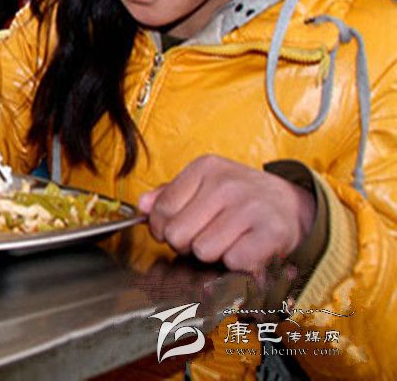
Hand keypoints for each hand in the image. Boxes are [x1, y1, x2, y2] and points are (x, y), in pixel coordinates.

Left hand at [138, 155, 315, 274]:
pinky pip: (234, 261)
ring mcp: (249, 206)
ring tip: (228, 241)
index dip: (162, 228)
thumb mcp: (205, 185)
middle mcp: (226, 184)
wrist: (291, 205)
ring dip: (214, 255)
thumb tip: (142, 206)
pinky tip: (245, 249)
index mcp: (205, 168)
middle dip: (186, 244)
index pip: (162, 210)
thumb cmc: (240, 198)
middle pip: (178, 234)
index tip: (175, 230)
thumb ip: (169, 195)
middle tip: (205, 237)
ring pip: (203, 251)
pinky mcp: (271, 232)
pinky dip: (238, 264)